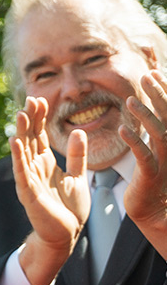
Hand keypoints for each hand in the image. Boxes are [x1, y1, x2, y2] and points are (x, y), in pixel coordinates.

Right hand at [11, 96, 88, 284]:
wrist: (66, 234)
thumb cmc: (69, 209)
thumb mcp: (78, 176)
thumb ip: (77, 155)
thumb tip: (78, 131)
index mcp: (45, 164)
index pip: (40, 136)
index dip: (40, 118)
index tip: (41, 100)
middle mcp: (33, 168)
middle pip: (30, 139)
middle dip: (30, 120)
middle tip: (30, 100)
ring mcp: (29, 179)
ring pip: (23, 151)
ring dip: (22, 132)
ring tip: (22, 114)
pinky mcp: (28, 192)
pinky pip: (21, 170)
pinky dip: (17, 155)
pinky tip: (15, 140)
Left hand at [122, 70, 166, 253]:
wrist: (157, 213)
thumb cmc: (155, 180)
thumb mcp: (158, 151)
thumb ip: (156, 128)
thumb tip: (146, 106)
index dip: (166, 91)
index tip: (155, 70)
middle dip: (160, 95)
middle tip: (147, 75)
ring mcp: (166, 162)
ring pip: (159, 135)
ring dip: (146, 116)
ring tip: (129, 101)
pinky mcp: (152, 176)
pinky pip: (145, 157)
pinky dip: (135, 142)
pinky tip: (122, 130)